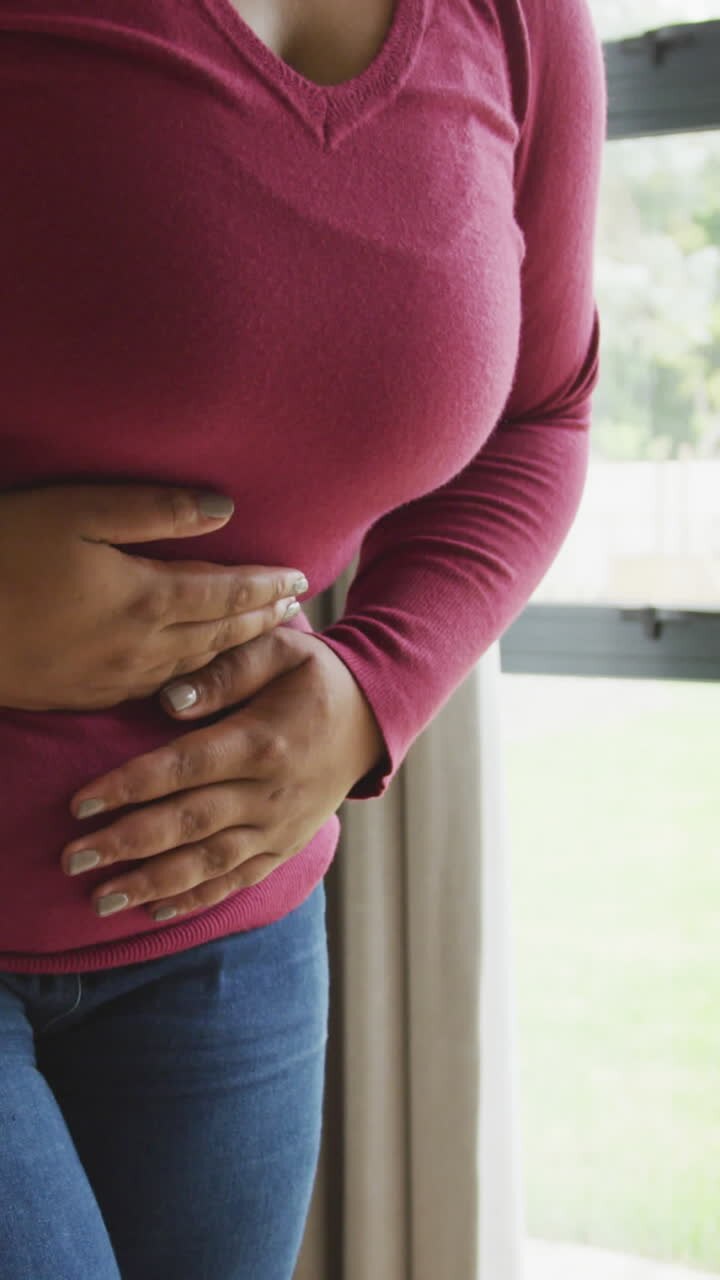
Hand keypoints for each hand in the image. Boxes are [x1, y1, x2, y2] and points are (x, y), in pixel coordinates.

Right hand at [0, 483, 306, 709]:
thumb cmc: (4, 552)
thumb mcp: (77, 513)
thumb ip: (155, 510)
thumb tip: (223, 508)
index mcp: (147, 597)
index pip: (228, 592)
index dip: (266, 585)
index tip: (299, 578)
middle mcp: (142, 645)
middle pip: (221, 633)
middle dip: (261, 618)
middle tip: (293, 609)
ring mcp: (115, 677)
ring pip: (195, 666)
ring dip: (234, 650)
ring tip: (260, 635)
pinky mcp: (87, 695)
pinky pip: (160, 688)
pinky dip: (194, 676)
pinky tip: (198, 671)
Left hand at [60, 629, 385, 920]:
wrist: (373, 718)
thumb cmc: (315, 676)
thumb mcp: (281, 649)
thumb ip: (226, 670)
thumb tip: (168, 702)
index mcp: (263, 740)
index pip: (185, 766)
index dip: (131, 786)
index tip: (80, 803)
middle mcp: (271, 792)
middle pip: (188, 822)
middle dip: (126, 843)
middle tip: (72, 858)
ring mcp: (279, 826)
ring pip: (208, 861)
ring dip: (152, 882)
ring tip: (101, 900)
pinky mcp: (283, 847)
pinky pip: (237, 880)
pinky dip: (196, 898)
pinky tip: (154, 910)